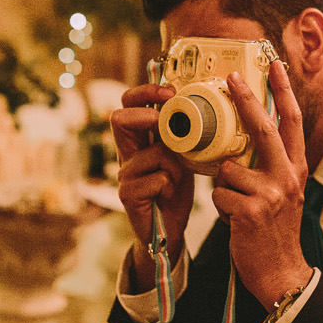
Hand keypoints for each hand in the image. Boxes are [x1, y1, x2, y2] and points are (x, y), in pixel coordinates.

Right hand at [111, 81, 194, 290]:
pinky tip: (170, 194)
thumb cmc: (174, 190)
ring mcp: (125, 175)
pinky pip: (157, 179)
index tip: (169, 92)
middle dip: (147, 115)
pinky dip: (171, 184)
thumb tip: (203, 104)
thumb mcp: (180, 156)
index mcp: (139, 140)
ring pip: (151, 152)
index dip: (145, 92)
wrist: (167, 231)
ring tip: (178, 177)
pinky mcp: (128, 195)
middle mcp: (126, 154)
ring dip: (173, 163)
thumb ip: (182, 134)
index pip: (128, 104)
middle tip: (167, 122)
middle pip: (119, 118)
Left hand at [211, 60, 314, 306]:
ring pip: (228, 169)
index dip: (283, 92)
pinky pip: (219, 195)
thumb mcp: (282, 195)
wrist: (281, 272)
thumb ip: (267, 167)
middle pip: (264, 128)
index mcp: (296, 169)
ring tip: (238, 209)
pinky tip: (235, 223)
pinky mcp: (250, 210)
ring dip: (225, 188)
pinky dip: (220, 208)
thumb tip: (237, 145)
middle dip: (247, 99)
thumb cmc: (273, 232)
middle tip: (231, 76)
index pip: (292, 122)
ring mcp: (271, 193)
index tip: (274, 66)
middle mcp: (288, 176)